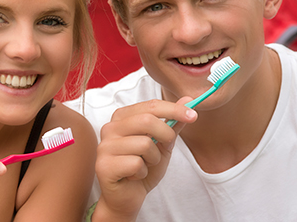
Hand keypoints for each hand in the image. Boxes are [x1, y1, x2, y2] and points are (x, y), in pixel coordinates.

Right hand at [93, 98, 196, 220]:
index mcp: (122, 117)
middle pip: (147, 120)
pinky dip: (143, 172)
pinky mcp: (104, 166)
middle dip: (166, 134)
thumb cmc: (143, 167)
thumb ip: (173, 122)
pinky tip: (135, 175)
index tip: (193, 115)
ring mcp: (105, 146)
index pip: (150, 105)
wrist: (128, 196)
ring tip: (145, 165)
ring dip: (154, 158)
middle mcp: (110, 128)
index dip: (174, 109)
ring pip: (144, 144)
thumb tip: (188, 100)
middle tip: (166, 146)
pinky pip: (136, 164)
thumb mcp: (163, 143)